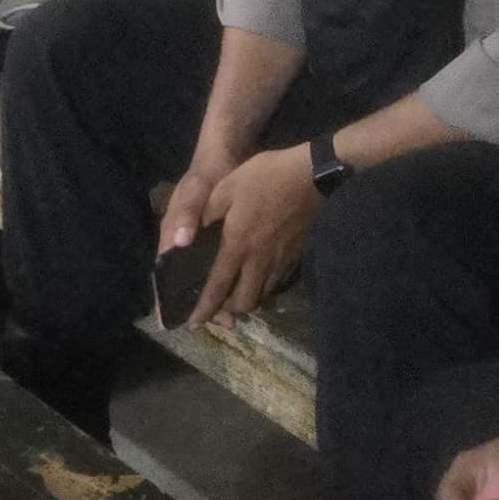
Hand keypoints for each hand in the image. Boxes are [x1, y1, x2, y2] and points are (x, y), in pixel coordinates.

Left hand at [175, 147, 318, 326]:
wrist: (312, 176)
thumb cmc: (266, 177)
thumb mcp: (227, 187)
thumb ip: (206, 213)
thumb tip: (186, 235)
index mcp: (237, 245)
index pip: (218, 287)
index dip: (205, 308)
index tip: (194, 323)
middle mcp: (259, 261)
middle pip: (243, 303)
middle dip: (228, 310)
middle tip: (218, 305)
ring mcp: (280, 261)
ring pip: (262, 296)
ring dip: (247, 300)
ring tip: (237, 293)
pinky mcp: (295, 257)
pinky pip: (276, 284)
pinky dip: (264, 288)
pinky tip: (259, 276)